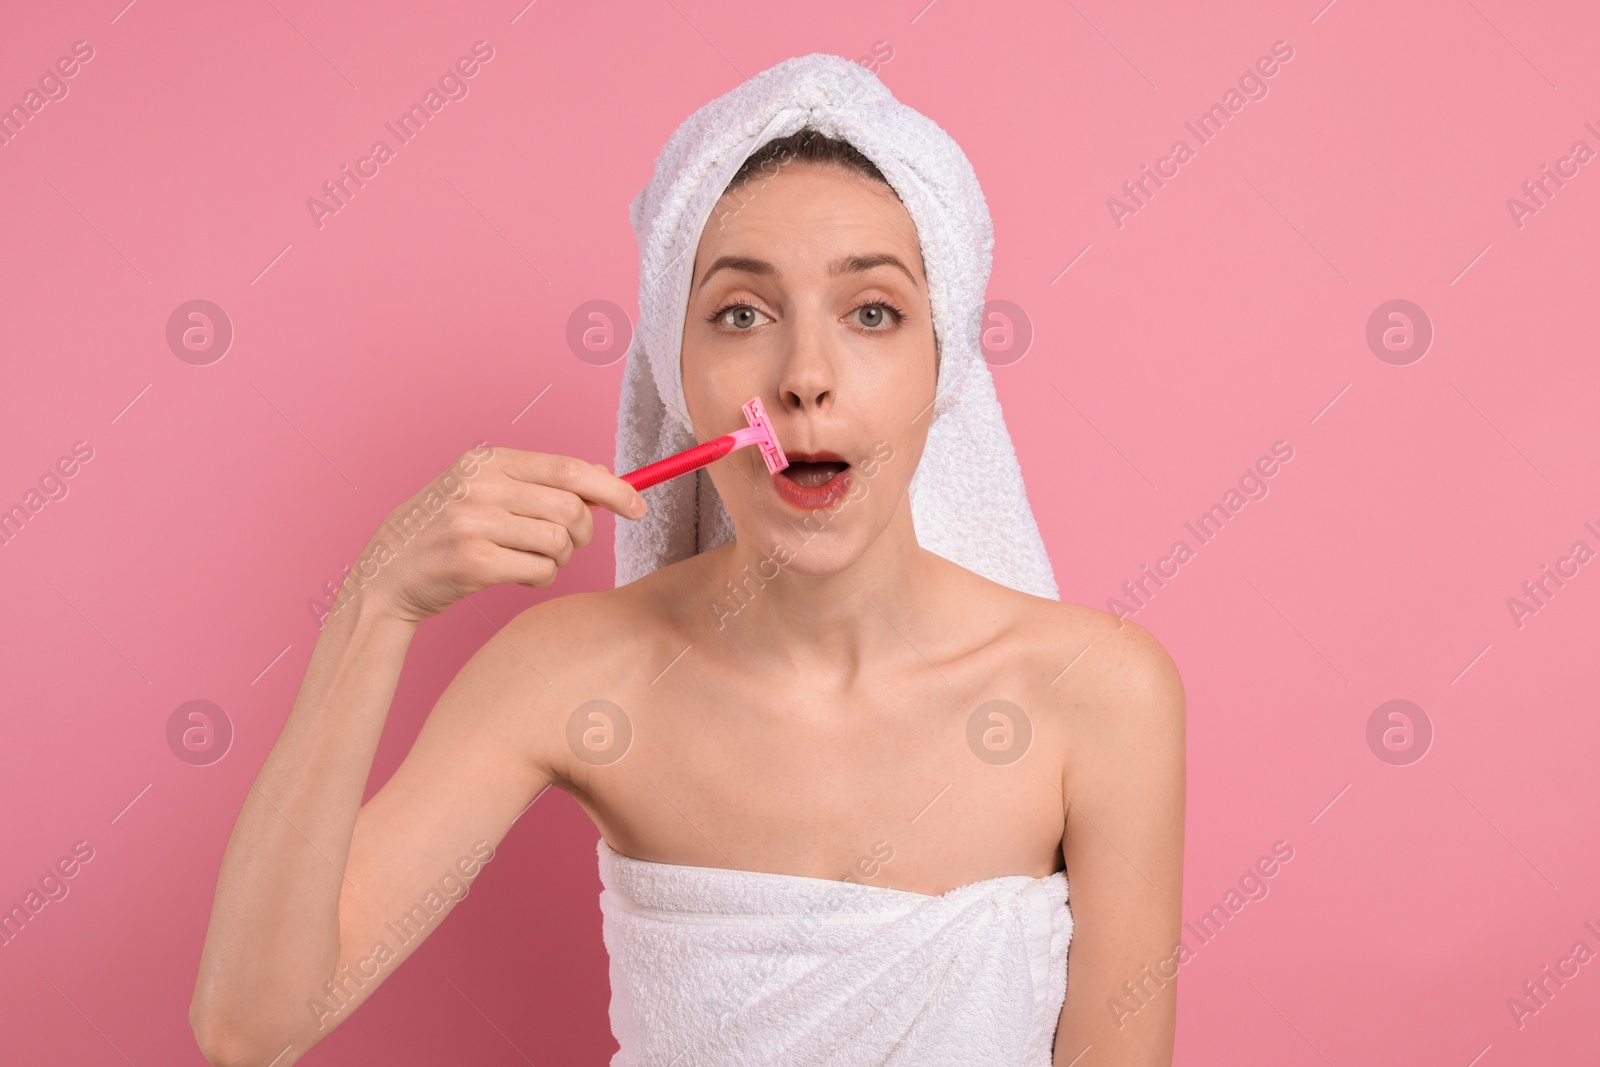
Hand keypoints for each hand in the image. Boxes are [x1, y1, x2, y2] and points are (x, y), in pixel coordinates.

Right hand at [343, 446, 646, 624]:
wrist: (387, 576)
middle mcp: (479, 485)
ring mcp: (472, 523)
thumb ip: (539, 482)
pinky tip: (518, 575)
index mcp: (487, 460)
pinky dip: (542, 577)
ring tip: (535, 560)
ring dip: (560, 558)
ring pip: (559, 542)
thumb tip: (605, 477)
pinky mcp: (472, 562)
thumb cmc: (447, 533)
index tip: (638, 507)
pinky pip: (540, 571)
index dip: (613, 489)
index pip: (568, 468)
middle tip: (569, 544)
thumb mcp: (484, 491)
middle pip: (571, 508)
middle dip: (583, 533)